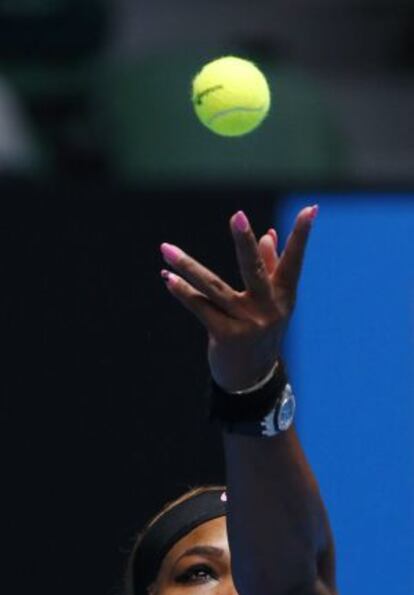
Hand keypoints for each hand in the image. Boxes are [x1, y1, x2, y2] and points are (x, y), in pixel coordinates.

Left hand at [160, 205, 317, 390]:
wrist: (253, 379)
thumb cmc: (262, 332)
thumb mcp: (272, 304)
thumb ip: (270, 269)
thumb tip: (268, 235)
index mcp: (284, 297)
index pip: (294, 262)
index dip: (301, 236)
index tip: (311, 208)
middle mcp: (268, 309)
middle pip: (255, 270)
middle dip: (245, 242)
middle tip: (237, 215)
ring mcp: (247, 324)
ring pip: (214, 288)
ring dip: (188, 267)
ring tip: (166, 249)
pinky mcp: (226, 337)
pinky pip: (201, 308)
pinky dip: (183, 292)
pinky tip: (168, 278)